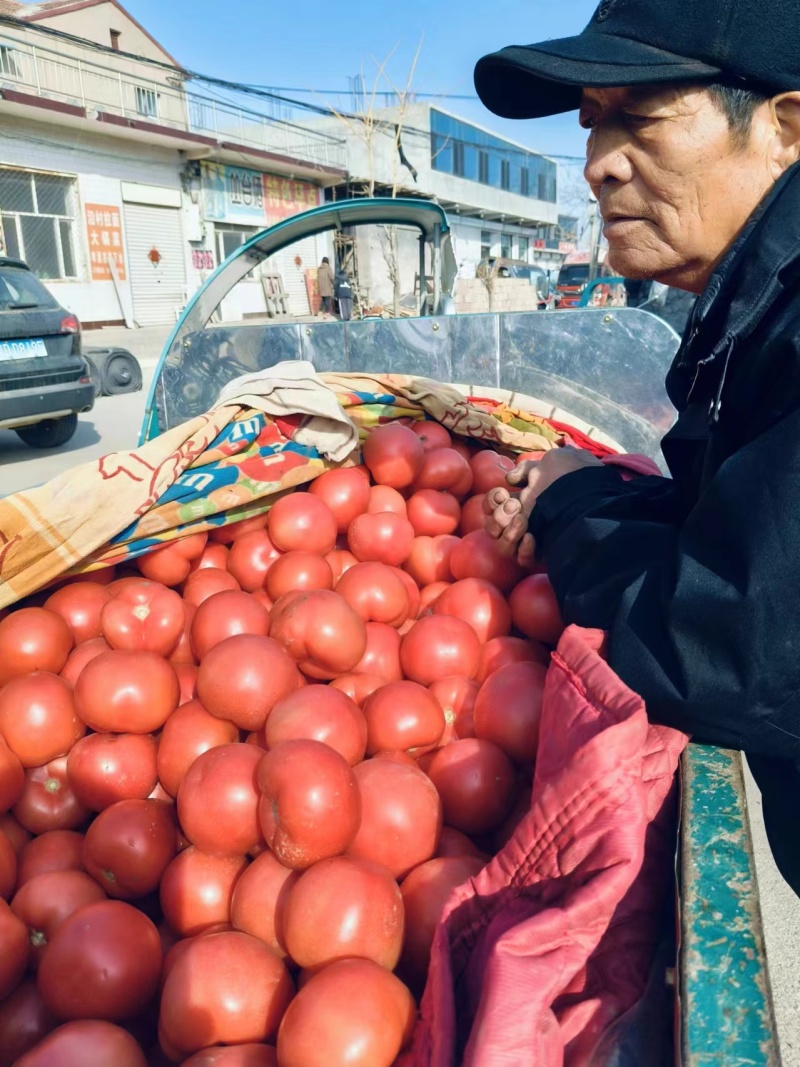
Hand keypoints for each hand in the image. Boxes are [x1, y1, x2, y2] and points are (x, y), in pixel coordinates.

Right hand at [483, 447, 603, 564]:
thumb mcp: (550, 464)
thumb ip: (527, 470)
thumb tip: (510, 479)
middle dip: (499, 516)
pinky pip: (523, 559)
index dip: (492, 501)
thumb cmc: (572, 478)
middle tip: (514, 506)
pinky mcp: (543, 556)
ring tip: (522, 522)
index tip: (502, 494)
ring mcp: (532, 540)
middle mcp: (524, 523)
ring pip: (504, 546)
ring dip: (509, 532)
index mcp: (523, 503)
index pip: (494, 506)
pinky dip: (524, 549)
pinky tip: (532, 538)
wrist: (592, 496)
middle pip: (494, 527)